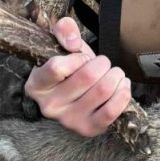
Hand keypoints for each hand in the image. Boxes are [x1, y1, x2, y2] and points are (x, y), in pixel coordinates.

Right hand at [24, 17, 131, 137]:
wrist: (74, 96)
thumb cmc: (69, 69)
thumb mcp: (62, 46)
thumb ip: (64, 31)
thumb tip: (73, 42)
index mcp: (36, 85)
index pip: (57, 67)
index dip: (77, 57)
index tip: (81, 57)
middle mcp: (49, 107)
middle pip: (87, 77)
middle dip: (102, 63)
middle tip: (103, 63)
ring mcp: (69, 121)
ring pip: (103, 90)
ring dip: (115, 75)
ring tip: (114, 73)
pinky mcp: (89, 129)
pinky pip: (112, 110)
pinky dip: (123, 93)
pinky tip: (122, 85)